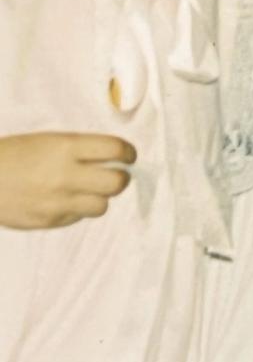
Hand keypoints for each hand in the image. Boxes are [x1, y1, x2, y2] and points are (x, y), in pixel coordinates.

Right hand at [0, 131, 135, 228]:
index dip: (128, 153)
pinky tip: (65, 200)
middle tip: (115, 174)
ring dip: (100, 197)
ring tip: (89, 190)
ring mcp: (57, 201)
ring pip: (102, 205)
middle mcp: (65, 175)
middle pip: (117, 182)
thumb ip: (81, 149)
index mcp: (66, 148)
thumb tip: (114, 156)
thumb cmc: (14, 154)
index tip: (128, 156)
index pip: (115, 149)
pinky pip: (78, 216)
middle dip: (121, 178)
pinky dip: (78, 209)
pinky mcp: (48, 221)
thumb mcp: (49, 140)